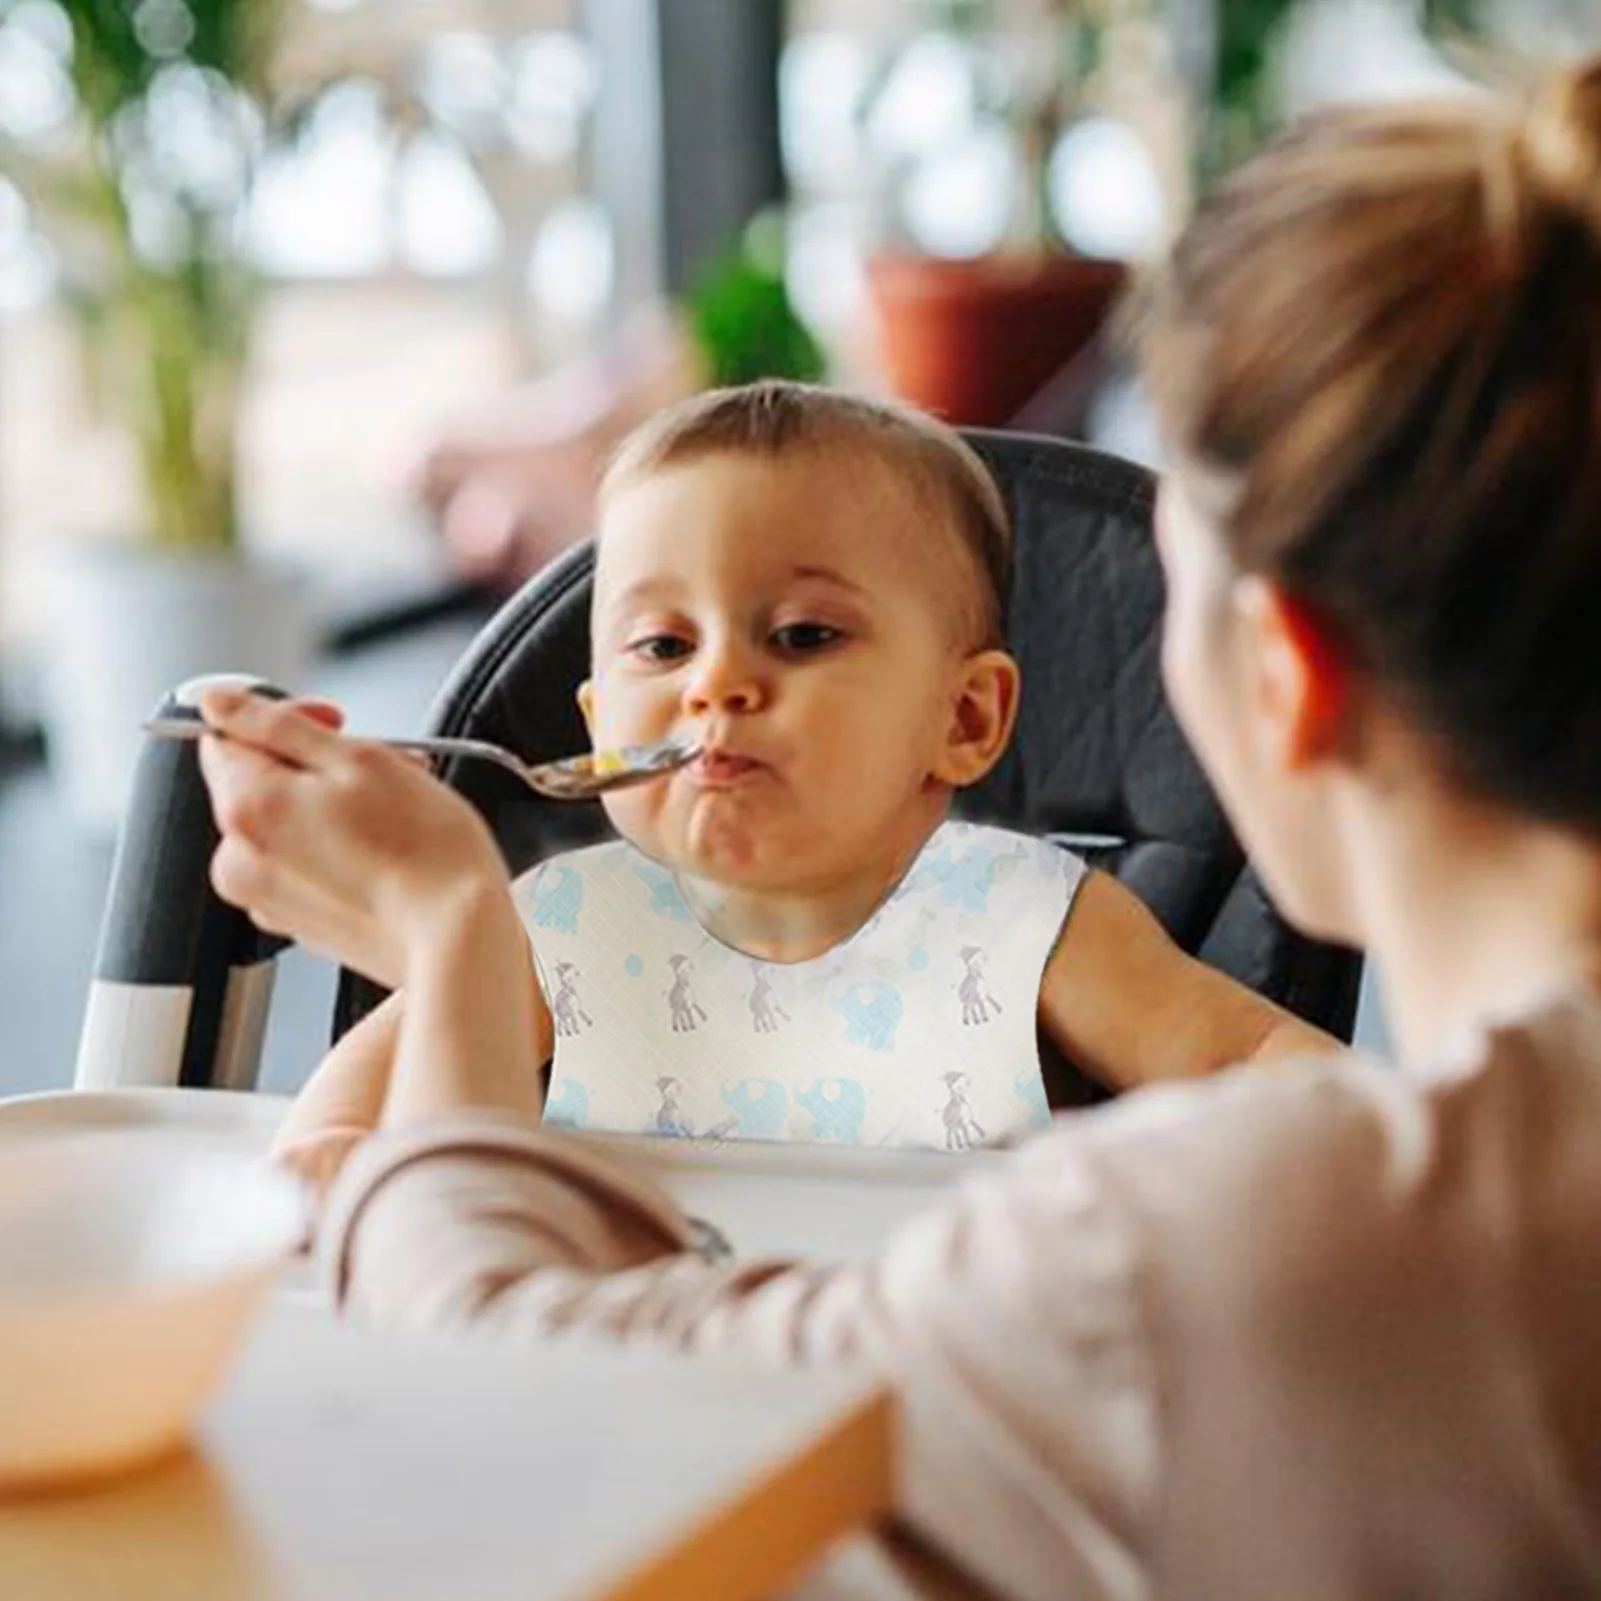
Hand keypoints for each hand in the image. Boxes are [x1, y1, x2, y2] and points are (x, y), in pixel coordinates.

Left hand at [197, 688, 508, 988]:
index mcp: (245, 807)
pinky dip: (336, 849)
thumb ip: (276, 724)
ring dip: (330, 807)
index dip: (288, 720)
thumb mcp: (357, 758)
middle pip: (258, 781)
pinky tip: (384, 851)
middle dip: (316, 767)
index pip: (228, 733)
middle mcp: (239, 858)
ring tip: (393, 814)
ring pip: (285, 823)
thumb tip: (219, 701)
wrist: (458, 939)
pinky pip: (303, 865)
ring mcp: (265, 897)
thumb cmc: (425, 854)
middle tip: (383, 771)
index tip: (334, 725)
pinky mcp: (297, 921)